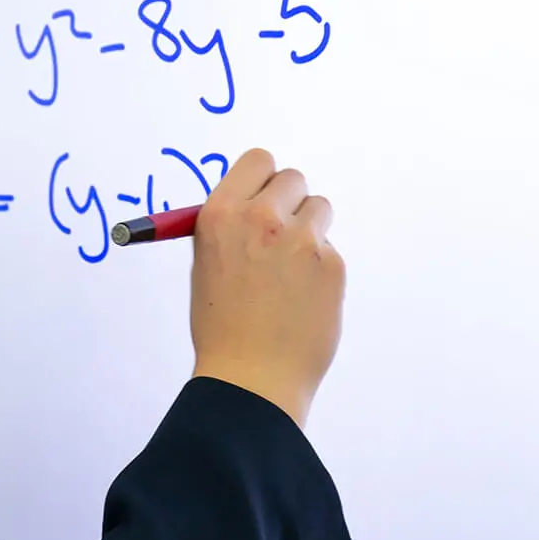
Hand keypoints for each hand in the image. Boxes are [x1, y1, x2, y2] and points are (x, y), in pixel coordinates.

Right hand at [187, 149, 344, 428]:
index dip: (263, 179)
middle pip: (292, 178)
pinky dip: (320, 270)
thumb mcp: (207, 265)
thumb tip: (256, 203)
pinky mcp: (331, 265)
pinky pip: (330, 251)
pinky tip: (303, 300)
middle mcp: (260, 218)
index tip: (265, 197)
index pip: (257, 161)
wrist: (251, 378)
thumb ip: (232, 228)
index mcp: (221, 215)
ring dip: (310, 231)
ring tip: (292, 273)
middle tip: (281, 236)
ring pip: (319, 209)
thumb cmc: (222, 328)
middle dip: (290, 202)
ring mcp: (300, 240)